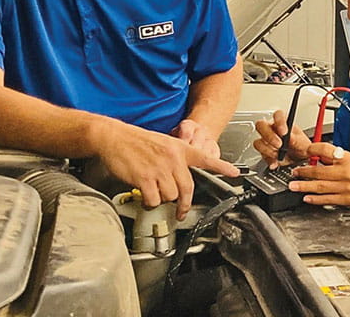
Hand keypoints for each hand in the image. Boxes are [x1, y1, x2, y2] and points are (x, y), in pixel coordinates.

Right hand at [90, 119, 239, 219]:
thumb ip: (176, 159)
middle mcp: (173, 159)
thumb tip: (181, 177)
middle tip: (181, 212)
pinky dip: (149, 202)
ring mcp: (160, 169)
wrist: (115, 137)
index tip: (235, 174)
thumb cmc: (137, 141)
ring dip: (161, 199)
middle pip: (187, 188)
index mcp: (180, 149)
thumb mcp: (164, 143)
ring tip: (152, 192)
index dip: (222, 167)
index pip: (206, 158)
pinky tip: (145, 197)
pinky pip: (154, 200)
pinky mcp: (146, 178)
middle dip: (184, 204)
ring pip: (170, 196)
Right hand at [253, 109, 311, 167]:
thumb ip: (298, 140)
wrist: (299, 161)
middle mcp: (272, 130)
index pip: (278, 115)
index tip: (284, 132)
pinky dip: (269, 160)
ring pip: (258, 142)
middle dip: (269, 136)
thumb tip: (290, 138)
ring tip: (278, 155)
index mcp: (283, 123)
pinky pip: (261, 156)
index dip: (279, 121)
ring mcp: (266, 141)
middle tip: (279, 145)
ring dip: (268, 150)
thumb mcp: (304, 144)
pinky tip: (275, 163)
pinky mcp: (264, 153)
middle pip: (261, 125)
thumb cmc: (301, 147)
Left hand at [288, 142, 349, 210]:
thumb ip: (338, 159)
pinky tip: (307, 198)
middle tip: (294, 172)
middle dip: (303, 172)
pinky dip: (315, 199)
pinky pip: (326, 199)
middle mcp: (345, 172)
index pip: (326, 150)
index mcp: (348, 159)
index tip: (306, 151)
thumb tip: (319, 157)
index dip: (314, 149)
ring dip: (304, 186)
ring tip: (294, 186)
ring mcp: (344, 187)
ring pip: (320, 186)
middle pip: (319, 170)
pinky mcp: (345, 200)